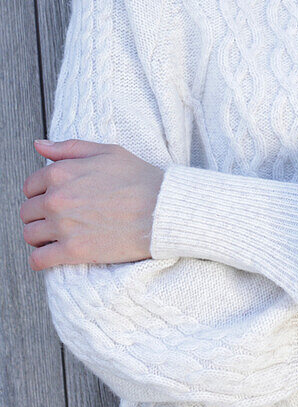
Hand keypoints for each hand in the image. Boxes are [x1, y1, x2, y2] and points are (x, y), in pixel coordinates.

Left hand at [20, 139, 164, 270]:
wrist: (162, 209)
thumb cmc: (138, 178)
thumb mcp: (107, 151)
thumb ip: (69, 148)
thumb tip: (39, 145)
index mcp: (61, 172)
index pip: (30, 186)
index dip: (41, 192)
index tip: (56, 198)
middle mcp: (56, 199)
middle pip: (27, 212)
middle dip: (39, 215)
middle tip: (60, 217)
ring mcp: (62, 226)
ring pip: (29, 235)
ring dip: (40, 236)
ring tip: (58, 235)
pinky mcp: (72, 252)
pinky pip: (38, 260)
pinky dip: (42, 259)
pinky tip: (55, 254)